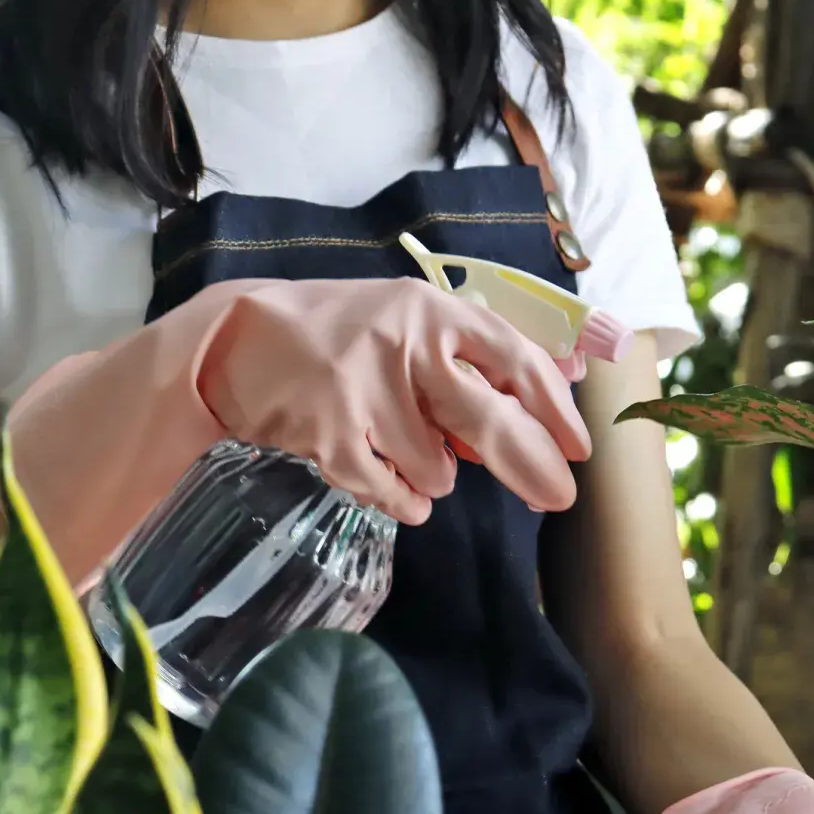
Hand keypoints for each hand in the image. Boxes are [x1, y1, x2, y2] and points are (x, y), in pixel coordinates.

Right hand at [5, 277, 591, 589]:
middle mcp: (405, 344)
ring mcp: (365, 388)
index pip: (515, 360)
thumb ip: (475, 359)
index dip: (554, 410)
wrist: (235, 339)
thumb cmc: (340, 333)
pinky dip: (404, 502)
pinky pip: (392, 492)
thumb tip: (554, 398)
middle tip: (557, 500)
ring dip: (436, 477)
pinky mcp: (329, 432)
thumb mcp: (411, 323)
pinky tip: (400, 491)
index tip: (578, 449)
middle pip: (489, 421)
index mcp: (434, 311)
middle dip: (531, 467)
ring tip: (406, 451)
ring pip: (438, 470)